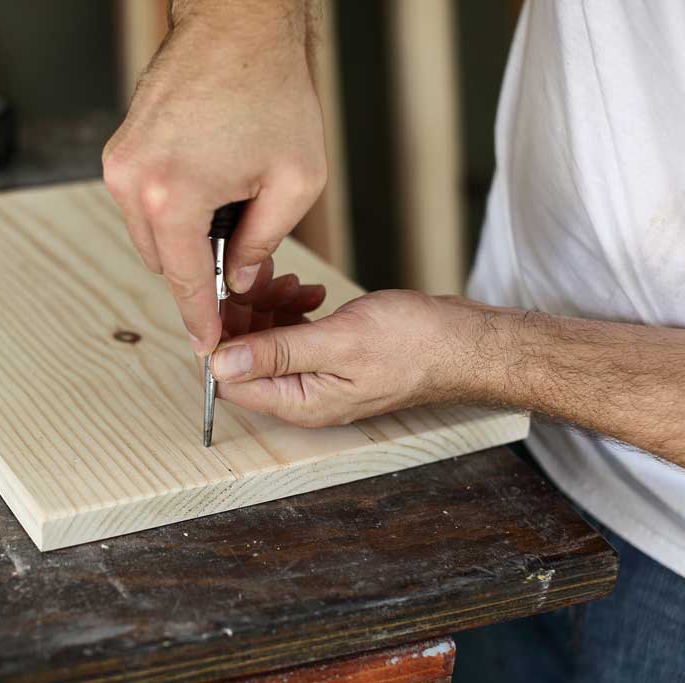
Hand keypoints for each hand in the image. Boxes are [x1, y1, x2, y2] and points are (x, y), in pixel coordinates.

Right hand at [102, 0, 325, 355]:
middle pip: (163, 262)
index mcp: (172, 197)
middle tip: (244, 264)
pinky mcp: (119, 148)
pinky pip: (143, 203)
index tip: (208, 348)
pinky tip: (211, 183)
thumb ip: (264, 242)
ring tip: (232, 205)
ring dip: (186, 239)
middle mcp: (133, 182)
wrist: (237, 24)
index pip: (185, 282)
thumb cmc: (270, 88)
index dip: (202, 320)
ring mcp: (119, 163)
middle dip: (201, 272)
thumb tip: (241, 278)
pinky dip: (173, 210)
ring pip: (150, 234)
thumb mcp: (295, 181)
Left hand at [213, 290, 476, 427]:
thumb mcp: (338, 343)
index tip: (225, 300)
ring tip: (296, 285)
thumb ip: (276, 354)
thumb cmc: (416, 346)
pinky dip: (294, 309)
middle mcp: (302, 396)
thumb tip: (220, 363)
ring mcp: (316, 376)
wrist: (464, 341)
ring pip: (268, 339)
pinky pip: (292, 333)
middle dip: (247, 316)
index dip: (219, 339)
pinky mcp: (329, 356)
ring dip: (272, 306)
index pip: (228, 382)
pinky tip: (312, 294)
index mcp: (298, 403)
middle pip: (245, 357)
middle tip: (264, 281)